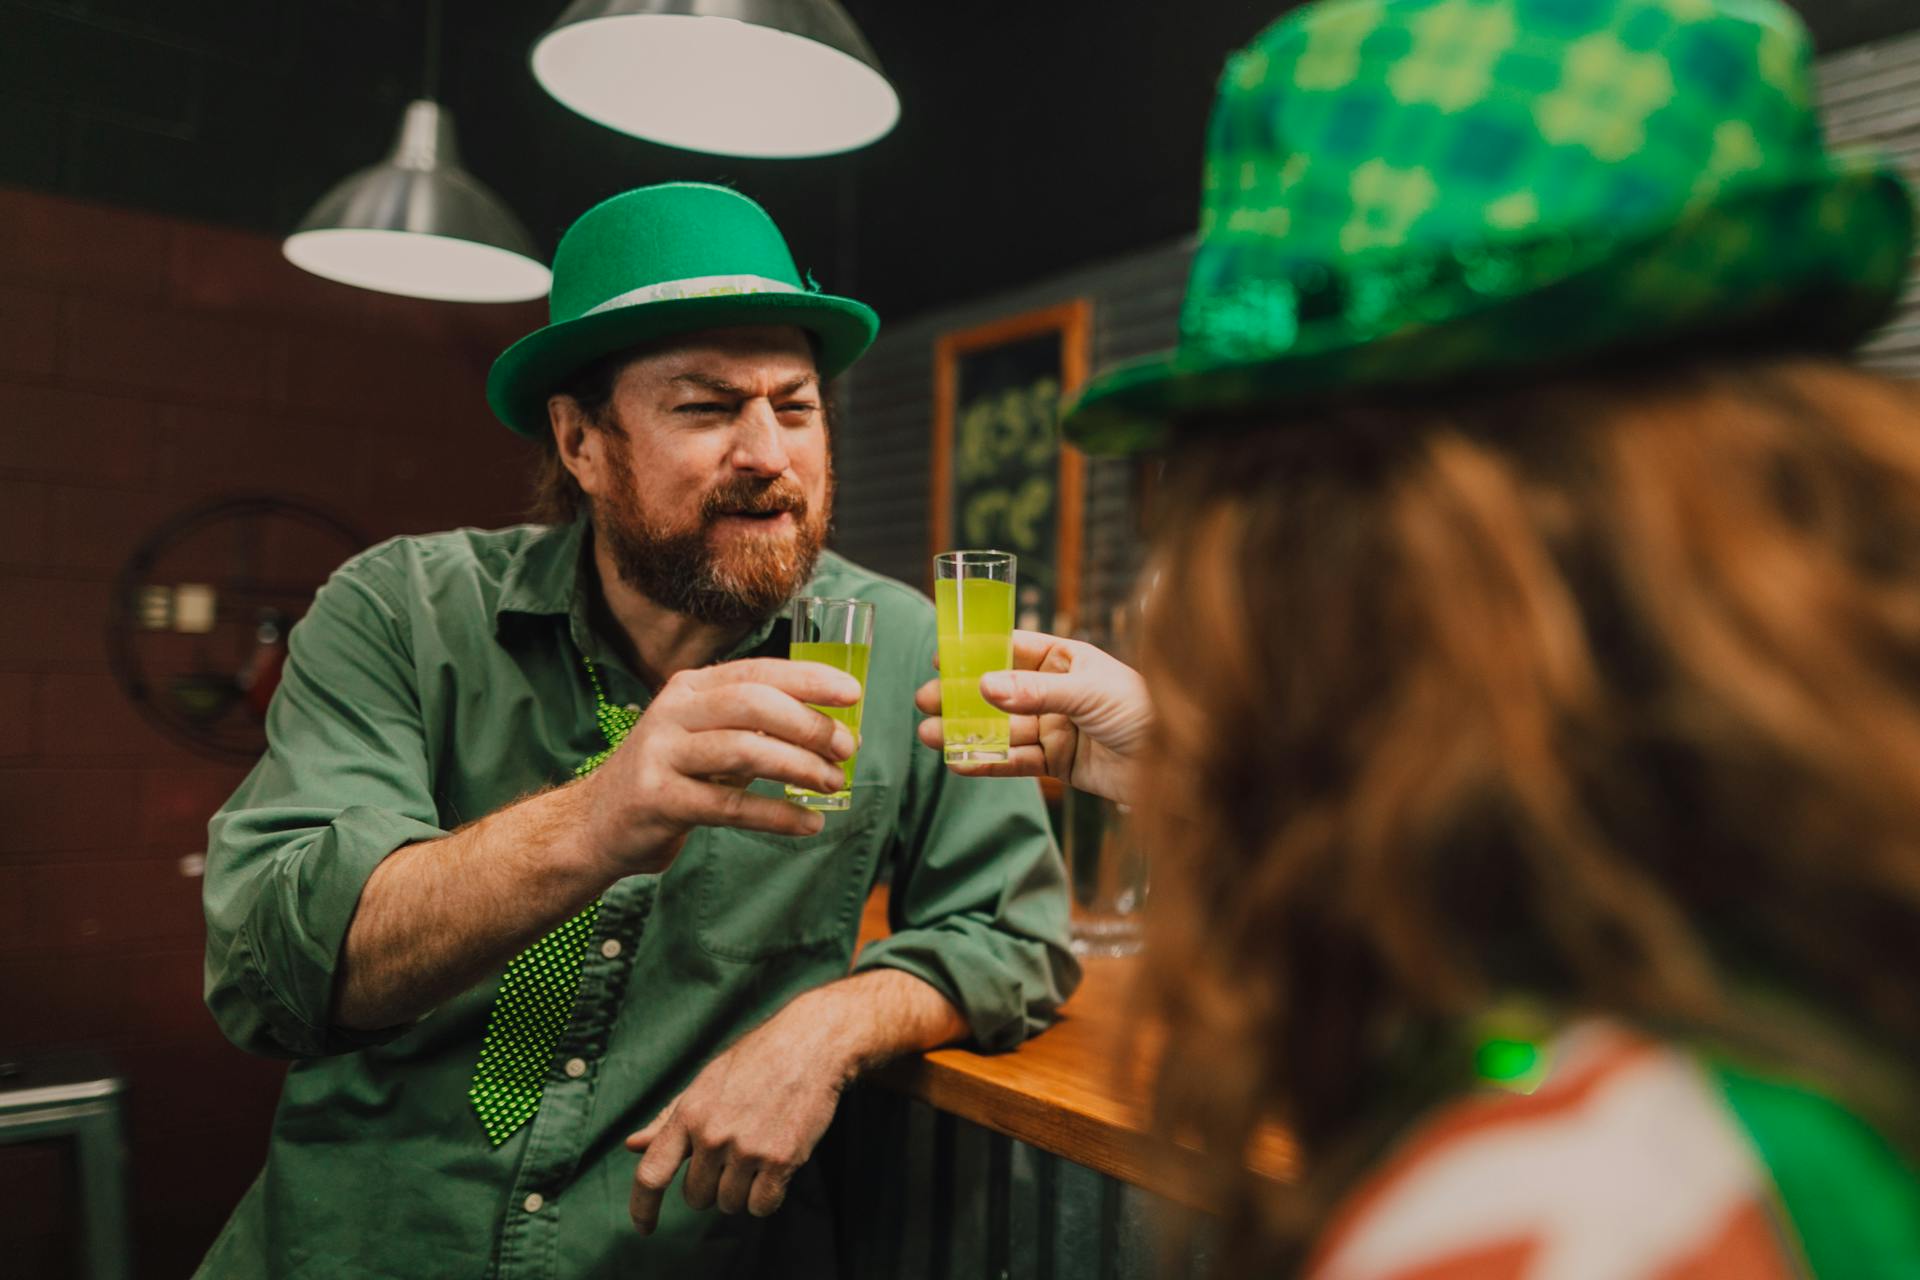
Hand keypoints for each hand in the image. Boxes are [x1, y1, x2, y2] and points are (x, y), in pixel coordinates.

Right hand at [583, 658, 859, 876]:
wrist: (596, 824)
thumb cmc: (669, 777)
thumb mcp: (706, 738)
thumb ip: (754, 727)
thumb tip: (830, 726)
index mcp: (690, 688)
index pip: (757, 672)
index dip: (808, 679)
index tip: (852, 694)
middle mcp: (673, 712)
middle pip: (752, 704)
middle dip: (808, 724)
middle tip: (847, 748)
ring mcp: (661, 755)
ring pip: (744, 751)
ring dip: (799, 767)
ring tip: (834, 783)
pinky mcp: (658, 799)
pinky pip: (730, 807)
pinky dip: (777, 815)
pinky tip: (809, 822)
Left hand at [625, 996, 853, 1232]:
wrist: (811, 1044)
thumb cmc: (756, 1061)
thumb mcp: (705, 1082)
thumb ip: (669, 1119)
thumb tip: (632, 1145)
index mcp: (688, 1114)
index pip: (651, 1174)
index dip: (642, 1208)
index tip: (644, 1228)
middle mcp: (712, 1134)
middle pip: (696, 1197)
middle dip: (712, 1186)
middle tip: (734, 1154)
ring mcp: (747, 1149)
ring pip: (730, 1204)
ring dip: (742, 1190)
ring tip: (759, 1151)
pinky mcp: (781, 1160)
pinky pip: (761, 1206)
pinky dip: (767, 1196)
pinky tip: (775, 1166)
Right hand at [915, 630, 1149, 803]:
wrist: (1181, 766)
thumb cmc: (1145, 711)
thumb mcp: (1088, 693)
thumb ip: (1035, 693)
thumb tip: (984, 686)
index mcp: (1068, 660)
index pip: (1013, 648)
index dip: (976, 652)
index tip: (941, 656)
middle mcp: (1058, 692)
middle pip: (999, 693)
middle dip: (961, 697)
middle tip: (924, 701)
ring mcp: (1057, 728)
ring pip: (1002, 729)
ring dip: (966, 732)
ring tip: (929, 735)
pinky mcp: (1060, 763)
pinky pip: (1017, 761)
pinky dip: (989, 762)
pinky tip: (959, 762)